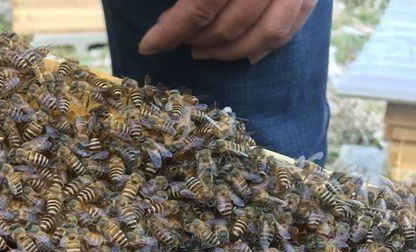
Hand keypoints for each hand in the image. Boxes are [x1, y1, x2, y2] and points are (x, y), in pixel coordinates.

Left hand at [138, 0, 317, 64]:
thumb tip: (164, 15)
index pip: (201, 4)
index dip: (172, 31)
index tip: (149, 45)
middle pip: (231, 22)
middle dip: (198, 39)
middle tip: (178, 42)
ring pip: (265, 31)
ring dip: (228, 51)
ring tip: (202, 51)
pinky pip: (292, 25)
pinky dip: (266, 45)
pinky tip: (243, 55)